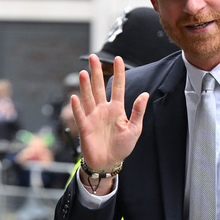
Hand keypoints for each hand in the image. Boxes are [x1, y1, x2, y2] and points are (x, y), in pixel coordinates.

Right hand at [72, 55, 147, 181]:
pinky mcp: (84, 127)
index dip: (118, 73)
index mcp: (117, 109)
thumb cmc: (122, 146)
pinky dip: (77, 107)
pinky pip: (80, 115)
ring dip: (86, 85)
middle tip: (93, 57)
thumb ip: (138, 111)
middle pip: (98, 87)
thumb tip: (145, 94)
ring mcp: (93, 117)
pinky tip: (75, 97)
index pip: (117, 87)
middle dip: (96, 72)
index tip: (119, 59)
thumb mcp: (134, 129)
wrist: (108, 162)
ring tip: (84, 72)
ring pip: (88, 97)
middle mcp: (103, 110)